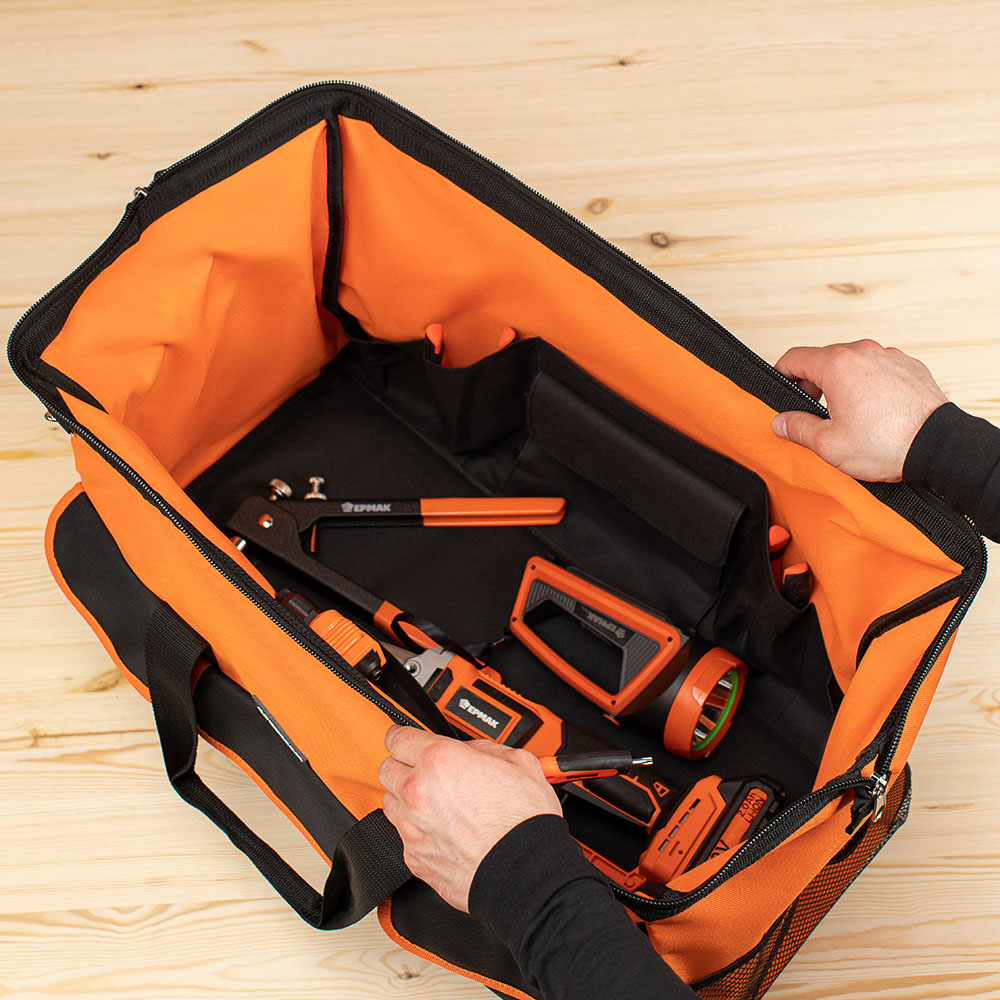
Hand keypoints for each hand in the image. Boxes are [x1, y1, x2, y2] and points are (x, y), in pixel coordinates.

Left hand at [378, 726, 561, 911]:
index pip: (398, 737)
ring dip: (405, 798)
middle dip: (401, 765)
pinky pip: (403, 836)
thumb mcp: (518, 761)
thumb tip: (471, 752)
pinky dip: (416, 831)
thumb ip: (483, 749)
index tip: (404, 737)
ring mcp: (413, 828)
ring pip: (390, 802)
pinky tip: (440, 831)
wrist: (527, 871)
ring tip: (432, 802)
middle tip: (420, 768)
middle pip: (387, 769)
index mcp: (439, 761)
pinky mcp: (416, 858)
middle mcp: (418, 793)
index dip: (402, 734)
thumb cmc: (525, 823)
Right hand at [771, 339, 947, 480]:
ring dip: (841, 383)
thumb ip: (797, 428)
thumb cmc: (888, 443)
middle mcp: (864, 352)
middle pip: (823, 359)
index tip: (781, 388)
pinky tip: (873, 411)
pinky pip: (878, 370)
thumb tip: (781, 421)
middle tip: (812, 411)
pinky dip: (869, 384)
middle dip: (812, 383)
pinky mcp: (910, 367)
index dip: (780, 374)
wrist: (938, 446)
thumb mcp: (828, 443)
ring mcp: (890, 357)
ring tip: (845, 414)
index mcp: (837, 365)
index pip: (794, 358)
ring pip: (852, 363)